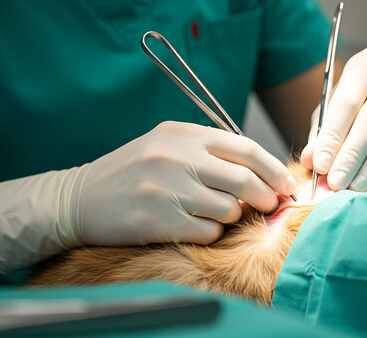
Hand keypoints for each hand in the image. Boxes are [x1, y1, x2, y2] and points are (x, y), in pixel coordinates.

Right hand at [0, 121, 295, 271]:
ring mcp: (167, 190)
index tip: (286, 184)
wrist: (80, 197)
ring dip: (232, 216)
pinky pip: (208, 232)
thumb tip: (260, 172)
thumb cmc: (132, 170)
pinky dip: (211, 232)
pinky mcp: (159, 221)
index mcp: (183, 134)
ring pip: (228, 209)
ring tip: (215, 212)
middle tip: (270, 204)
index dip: (273, 169)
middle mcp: (177, 158)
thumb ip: (210, 150)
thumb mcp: (167, 143)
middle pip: (244, 180)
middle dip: (265, 196)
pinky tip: (194, 225)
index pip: (245, 149)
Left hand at [301, 46, 366, 190]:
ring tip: (358, 186)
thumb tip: (312, 161)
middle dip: (354, 154)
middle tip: (338, 183)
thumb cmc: (356, 107)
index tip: (320, 166)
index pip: (347, 101)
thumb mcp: (333, 114)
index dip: (332, 136)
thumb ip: (322, 136)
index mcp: (366, 63)